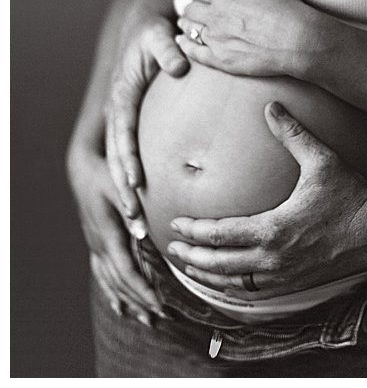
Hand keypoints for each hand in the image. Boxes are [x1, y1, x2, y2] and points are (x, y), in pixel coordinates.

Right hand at [67, 146, 164, 325]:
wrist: (83, 167)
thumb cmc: (105, 173)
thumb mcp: (119, 185)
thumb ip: (132, 207)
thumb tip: (143, 232)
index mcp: (107, 235)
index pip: (126, 271)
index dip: (142, 291)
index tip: (160, 305)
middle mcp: (99, 245)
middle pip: (119, 283)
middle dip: (140, 302)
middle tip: (162, 318)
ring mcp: (95, 246)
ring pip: (111, 282)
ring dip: (129, 302)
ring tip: (147, 320)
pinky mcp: (96, 243)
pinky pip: (103, 274)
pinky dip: (113, 292)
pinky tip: (121, 307)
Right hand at [106, 15, 188, 239]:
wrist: (145, 28)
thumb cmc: (155, 31)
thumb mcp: (160, 34)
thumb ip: (169, 49)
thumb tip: (179, 65)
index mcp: (122, 95)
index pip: (123, 132)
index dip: (129, 159)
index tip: (138, 184)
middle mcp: (118, 112)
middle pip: (117, 159)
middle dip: (123, 191)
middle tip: (135, 221)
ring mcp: (123, 122)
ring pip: (120, 165)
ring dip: (126, 195)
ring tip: (138, 226)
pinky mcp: (134, 127)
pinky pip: (131, 159)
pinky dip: (136, 183)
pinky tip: (149, 207)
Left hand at [165, 102, 366, 294]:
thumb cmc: (352, 193)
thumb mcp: (322, 159)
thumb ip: (293, 134)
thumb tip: (270, 106)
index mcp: (273, 229)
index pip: (219, 234)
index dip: (193, 230)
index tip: (176, 224)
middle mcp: (273, 258)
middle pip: (218, 264)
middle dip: (191, 257)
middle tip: (172, 248)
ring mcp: (284, 276)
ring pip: (232, 284)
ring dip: (207, 276)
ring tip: (190, 268)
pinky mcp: (296, 284)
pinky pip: (254, 293)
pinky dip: (232, 289)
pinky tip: (225, 282)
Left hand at [177, 0, 329, 78]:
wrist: (297, 39)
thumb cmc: (286, 8)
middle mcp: (215, 14)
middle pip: (191, 8)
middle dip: (192, 7)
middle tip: (195, 10)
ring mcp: (215, 37)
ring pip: (189, 28)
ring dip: (187, 24)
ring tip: (188, 23)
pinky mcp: (219, 58)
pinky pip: (193, 51)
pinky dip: (185, 45)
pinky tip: (183, 42)